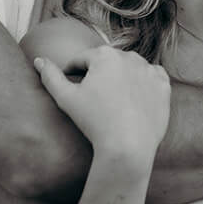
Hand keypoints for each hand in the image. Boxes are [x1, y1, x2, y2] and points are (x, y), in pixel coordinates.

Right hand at [34, 45, 170, 167]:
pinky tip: (135, 98)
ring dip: (121, 78)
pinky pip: (151, 78)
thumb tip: (39, 60)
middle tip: (93, 96)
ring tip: (113, 99)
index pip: (82, 60)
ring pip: (129, 69)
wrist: (128, 147)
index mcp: (104, 55)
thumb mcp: (65, 99)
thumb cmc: (94, 123)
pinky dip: (143, 84)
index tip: (71, 86)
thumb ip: (50, 76)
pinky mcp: (163, 86)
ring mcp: (149, 70)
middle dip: (99, 75)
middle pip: (107, 63)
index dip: (73, 72)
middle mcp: (129, 56)